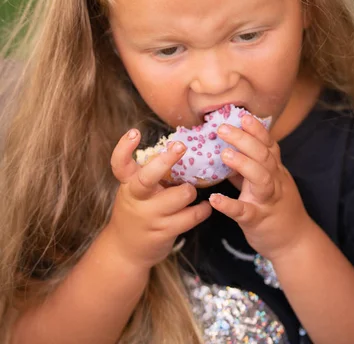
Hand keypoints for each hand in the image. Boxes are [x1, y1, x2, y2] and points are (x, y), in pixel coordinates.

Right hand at [107, 129, 211, 269]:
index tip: (135, 131)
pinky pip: (191, 216)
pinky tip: (205, 206)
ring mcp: (150, 216)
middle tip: (180, 146)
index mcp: (128, 184)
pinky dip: (202, 209)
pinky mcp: (164, 232)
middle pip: (147, 178)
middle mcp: (137, 199)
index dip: (124, 147)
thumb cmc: (137, 210)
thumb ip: (149, 174)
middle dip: (165, 161)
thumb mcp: (135, 192)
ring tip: (192, 190)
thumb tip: (178, 149)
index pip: (120, 164)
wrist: (126, 251)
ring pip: (181, 195)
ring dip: (191, 190)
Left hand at [209, 115, 313, 260]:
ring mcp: (268, 201)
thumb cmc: (276, 209)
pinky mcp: (259, 220)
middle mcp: (275, 182)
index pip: (269, 144)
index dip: (257, 130)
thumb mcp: (268, 183)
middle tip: (223, 128)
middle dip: (245, 140)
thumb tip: (227, 148)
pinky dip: (230, 205)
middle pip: (264, 156)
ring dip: (243, 164)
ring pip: (261, 179)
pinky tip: (215, 199)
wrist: (295, 243)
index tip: (242, 115)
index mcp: (276, 170)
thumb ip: (249, 167)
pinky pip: (245, 212)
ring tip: (224, 154)